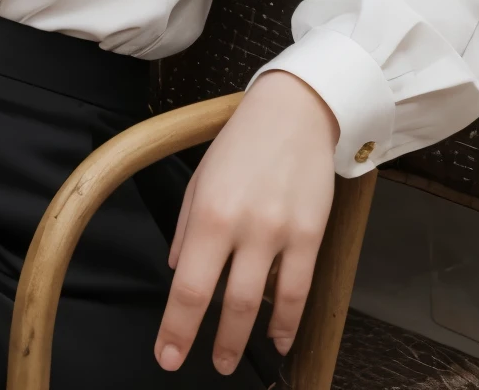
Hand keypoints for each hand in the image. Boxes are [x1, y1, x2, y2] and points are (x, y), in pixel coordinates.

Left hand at [156, 71, 337, 373]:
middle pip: (225, 302)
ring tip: (232, 360)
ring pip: (263, 304)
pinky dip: (287, 321)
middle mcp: (243, 227)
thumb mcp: (199, 178)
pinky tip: (278, 338)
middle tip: (199, 365)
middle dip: (210, 342)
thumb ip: (186, 228)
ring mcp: (280, 233)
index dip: (177, 327)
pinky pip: (298, 290)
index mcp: (209, 213)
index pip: (189, 286)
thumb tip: (179, 273)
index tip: (167, 355)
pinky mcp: (311, 235)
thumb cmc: (240, 144)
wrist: (292, 113)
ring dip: (247, 339)